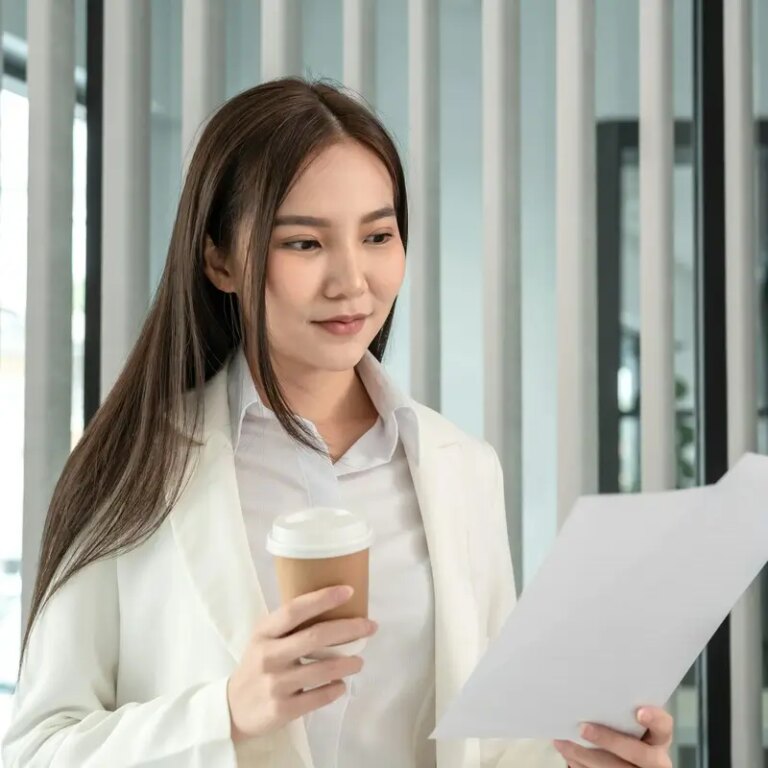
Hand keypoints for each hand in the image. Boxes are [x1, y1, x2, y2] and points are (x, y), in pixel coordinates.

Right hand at [226, 585, 376, 741]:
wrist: (233, 709)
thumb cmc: (257, 665)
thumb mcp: (264, 639)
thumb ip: (290, 626)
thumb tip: (333, 608)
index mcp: (264, 633)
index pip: (294, 610)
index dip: (322, 598)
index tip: (348, 591)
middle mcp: (269, 656)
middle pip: (315, 637)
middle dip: (348, 629)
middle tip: (370, 626)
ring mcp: (275, 684)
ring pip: (323, 669)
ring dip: (348, 663)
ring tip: (359, 661)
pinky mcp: (283, 709)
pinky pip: (319, 696)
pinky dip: (336, 688)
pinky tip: (341, 684)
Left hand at [553, 707, 672, 767]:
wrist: (628, 759)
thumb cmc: (624, 730)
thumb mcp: (628, 721)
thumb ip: (618, 711)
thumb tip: (586, 690)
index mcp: (659, 738)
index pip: (664, 726)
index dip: (654, 719)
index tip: (638, 711)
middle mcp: (656, 760)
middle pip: (639, 754)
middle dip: (610, 741)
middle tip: (582, 728)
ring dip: (585, 757)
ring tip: (562, 743)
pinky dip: (582, 767)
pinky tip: (568, 755)